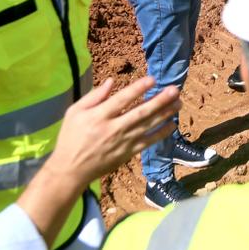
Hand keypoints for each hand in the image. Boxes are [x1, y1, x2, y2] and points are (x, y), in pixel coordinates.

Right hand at [47, 77, 180, 187]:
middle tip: (175, 90)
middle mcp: (113, 129)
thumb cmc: (71, 137)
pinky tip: (172, 125)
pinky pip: (148, 142)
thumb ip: (94, 96)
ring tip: (179, 103)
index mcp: (98, 116)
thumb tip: (112, 81)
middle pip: (140, 113)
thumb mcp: (74, 112)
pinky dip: (161, 134)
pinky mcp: (128, 153)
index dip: (138, 89)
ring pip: (148, 126)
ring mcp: (122, 142)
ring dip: (165, 114)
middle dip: (159, 101)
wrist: (70, 170)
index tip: (153, 79)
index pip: (122, 99)